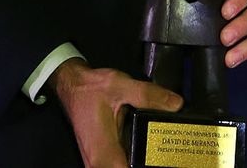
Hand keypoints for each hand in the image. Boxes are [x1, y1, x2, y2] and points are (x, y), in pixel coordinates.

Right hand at [52, 58, 181, 167]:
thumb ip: (148, 95)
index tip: (163, 161)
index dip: (147, 166)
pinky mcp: (99, 157)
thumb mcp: (121, 86)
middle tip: (164, 154)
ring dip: (139, 161)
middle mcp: (98, 162)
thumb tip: (175, 104)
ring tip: (157, 151)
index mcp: (103, 152)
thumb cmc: (90, 89)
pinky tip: (144, 148)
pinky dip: (131, 159)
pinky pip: (116, 165)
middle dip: (145, 162)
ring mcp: (96, 162)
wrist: (72, 86)